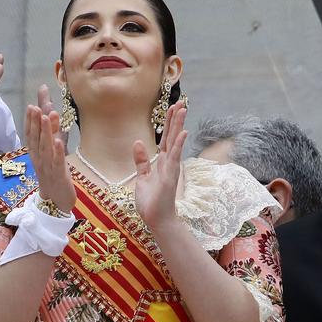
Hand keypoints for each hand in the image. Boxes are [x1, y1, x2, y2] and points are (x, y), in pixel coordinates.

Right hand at [28, 84, 74, 213]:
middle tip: (36, 106)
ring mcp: (48, 167)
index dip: (30, 120)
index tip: (31, 105)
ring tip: (47, 116)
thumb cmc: (54, 173)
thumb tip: (49, 112)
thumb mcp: (52, 152)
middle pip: (36, 139)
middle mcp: (39, 159)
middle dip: (35, 122)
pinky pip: (57, 162)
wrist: (56, 201)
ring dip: (46, 131)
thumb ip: (51, 133)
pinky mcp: (59, 175)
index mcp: (36, 154)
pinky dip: (57, 151)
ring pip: (46, 148)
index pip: (31, 135)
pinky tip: (59, 141)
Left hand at [131, 100, 186, 233]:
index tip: (171, 107)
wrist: (156, 219)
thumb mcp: (142, 177)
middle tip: (180, 102)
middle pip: (172, 136)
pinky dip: (178, 145)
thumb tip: (138, 142)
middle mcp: (168, 162)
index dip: (168, 122)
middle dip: (175, 119)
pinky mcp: (170, 176)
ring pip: (175, 142)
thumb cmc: (151, 201)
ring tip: (183, 110)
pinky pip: (175, 158)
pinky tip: (182, 133)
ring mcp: (171, 168)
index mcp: (161, 162)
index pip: (165, 138)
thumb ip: (141, 161)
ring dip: (178, 126)